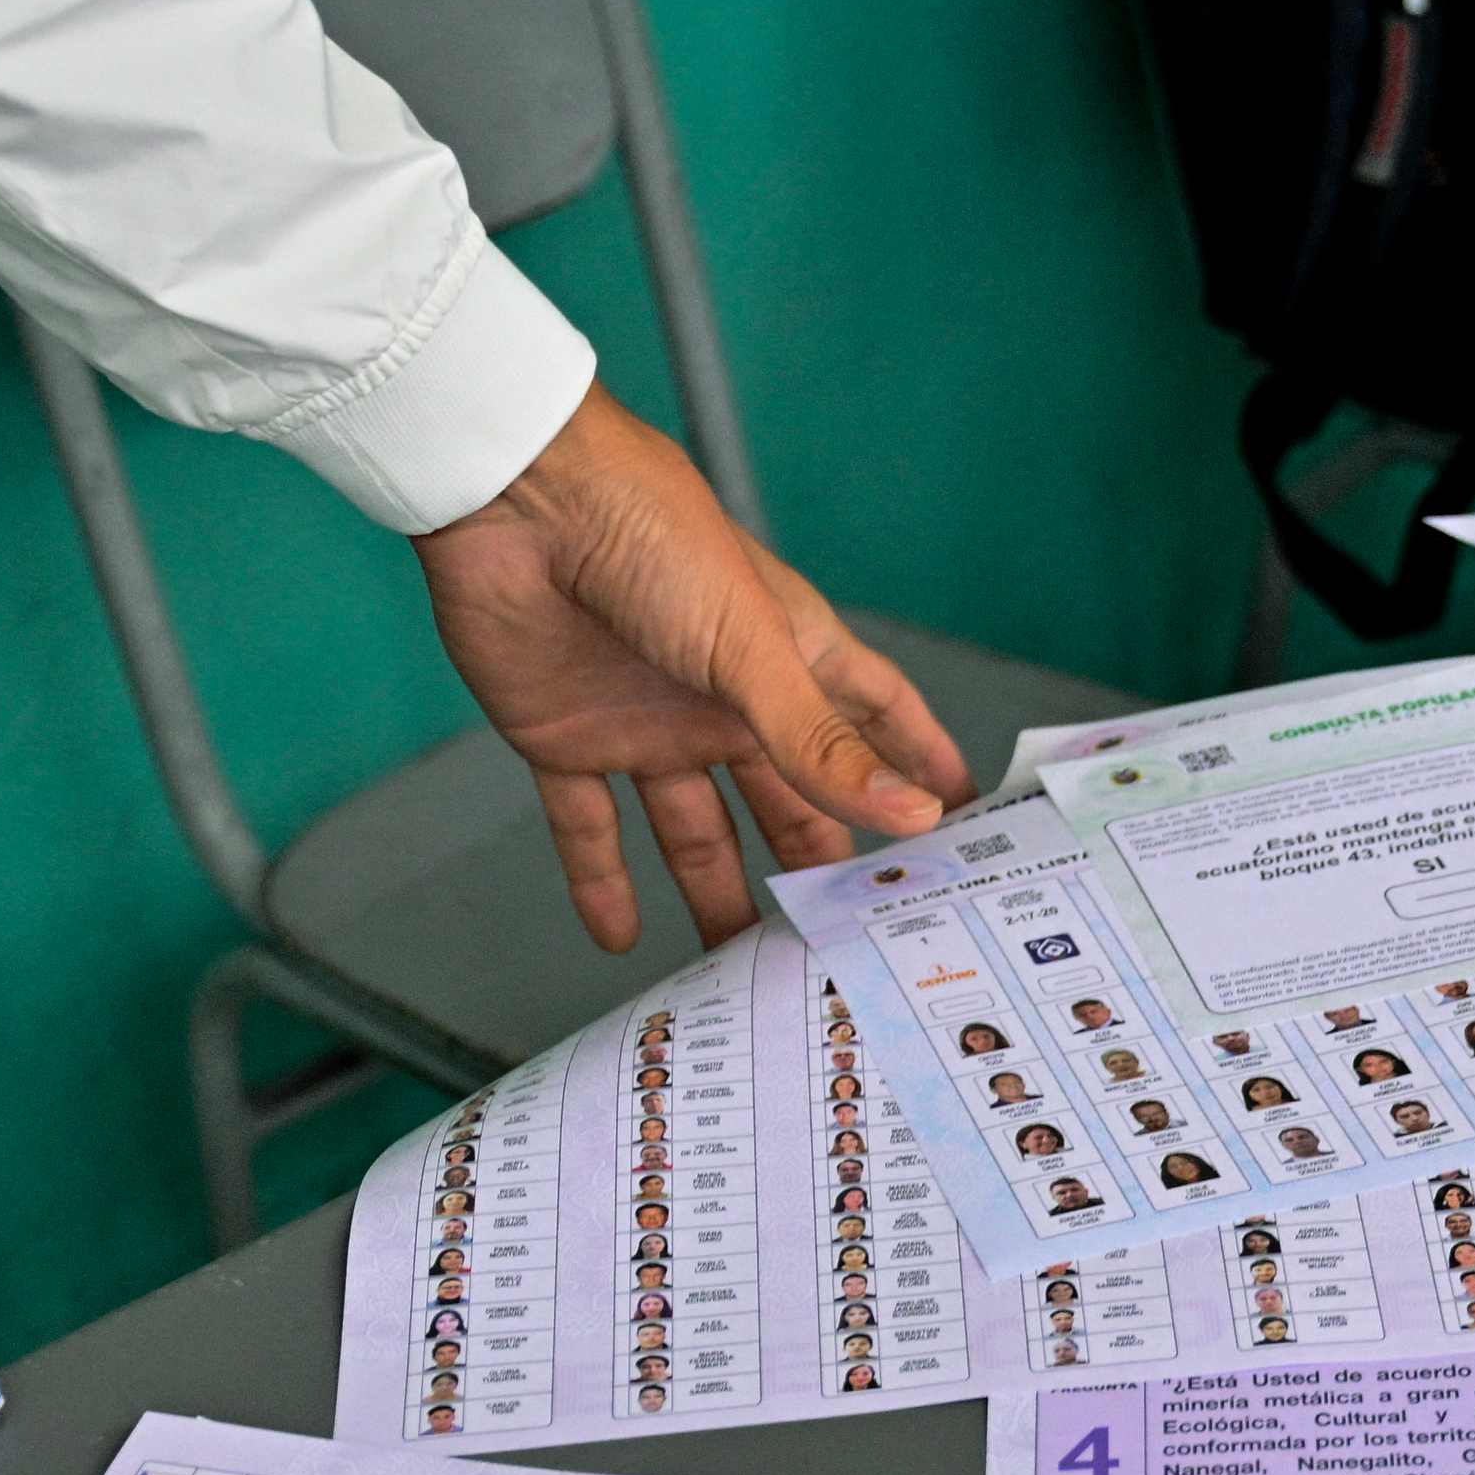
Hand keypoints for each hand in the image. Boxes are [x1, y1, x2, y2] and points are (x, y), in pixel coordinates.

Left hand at [412, 390, 968, 954]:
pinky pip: (588, 827)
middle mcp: (723, 698)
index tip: (960, 819)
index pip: (875, 716)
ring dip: (715, 894)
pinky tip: (619, 938)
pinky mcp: (568, 740)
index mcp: (786, 656)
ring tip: (741, 971)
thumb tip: (912, 814)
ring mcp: (647, 722)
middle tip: (850, 937)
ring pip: (693, 829)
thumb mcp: (753, 650)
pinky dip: (600, 882)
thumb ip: (821, 744)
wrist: (514, 502)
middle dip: (817, 861)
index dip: (918, 762)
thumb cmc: (648, 535)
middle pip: (787, 795)